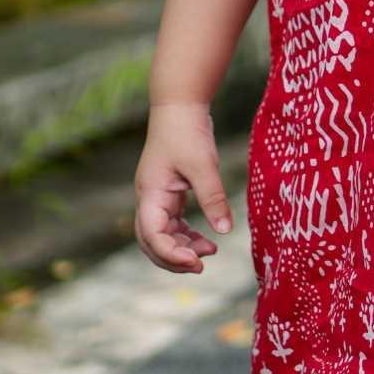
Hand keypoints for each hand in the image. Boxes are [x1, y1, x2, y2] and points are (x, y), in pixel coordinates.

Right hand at [134, 101, 233, 274]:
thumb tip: (225, 231)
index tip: (197, 262)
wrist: (180, 106)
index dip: (171, 254)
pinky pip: (173, 223)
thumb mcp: (203, 165)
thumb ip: (213, 198)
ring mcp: (157, 196)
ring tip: (210, 252)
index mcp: (150, 194)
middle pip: (152, 242)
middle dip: (173, 258)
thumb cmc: (187, 132)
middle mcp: (148, 199)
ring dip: (182, 247)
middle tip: (201, 267)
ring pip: (163, 234)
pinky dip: (187, 234)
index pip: (152, 235)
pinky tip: (207, 238)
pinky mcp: (169, 192)